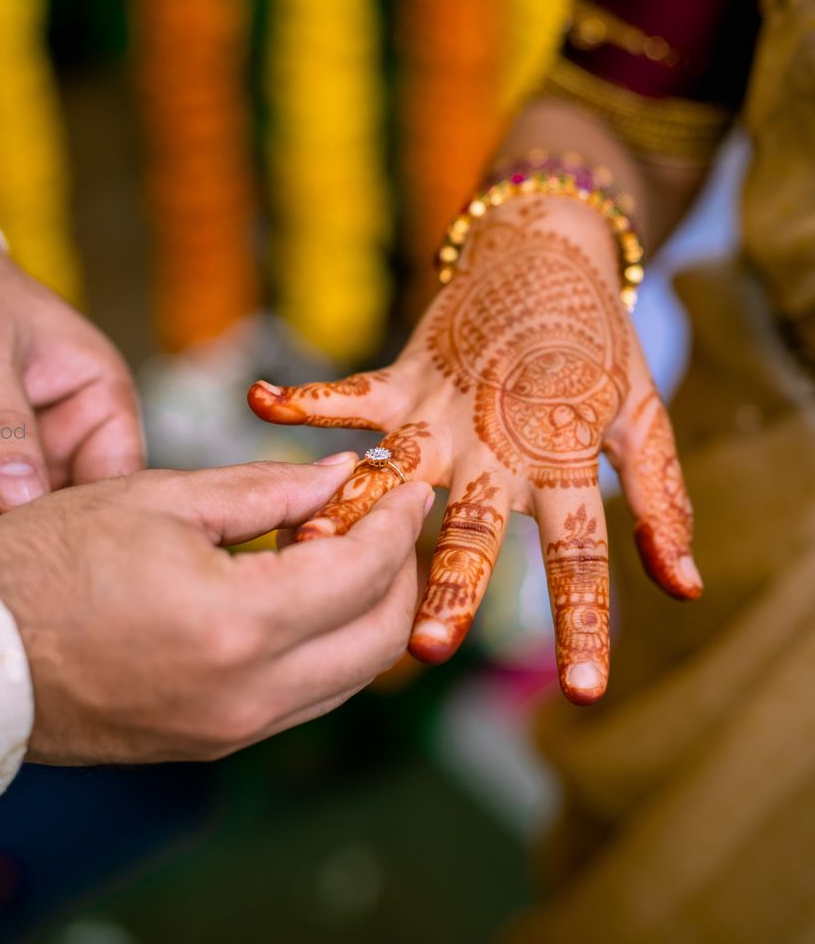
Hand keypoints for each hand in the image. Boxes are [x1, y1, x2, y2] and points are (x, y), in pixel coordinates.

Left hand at [0, 227, 143, 534]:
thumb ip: (3, 424)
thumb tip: (23, 497)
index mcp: (95, 397)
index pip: (116, 471)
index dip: (99, 514)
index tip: (62, 545)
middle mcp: (60, 437)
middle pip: (66, 513)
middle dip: (33, 544)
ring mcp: (8, 463)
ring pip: (12, 531)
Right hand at [0, 456, 433, 762]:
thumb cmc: (41, 562)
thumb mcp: (157, 499)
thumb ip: (265, 490)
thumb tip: (341, 476)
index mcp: (238, 625)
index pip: (364, 571)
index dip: (397, 518)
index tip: (409, 481)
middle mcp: (248, 695)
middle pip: (378, 640)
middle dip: (399, 570)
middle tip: (384, 515)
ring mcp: (230, 733)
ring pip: (347, 678)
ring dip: (365, 613)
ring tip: (338, 547)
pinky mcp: (210, 745)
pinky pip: (301, 699)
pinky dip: (322, 646)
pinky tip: (294, 593)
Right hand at [248, 196, 701, 704]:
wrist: (547, 250)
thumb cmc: (596, 345)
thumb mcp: (643, 417)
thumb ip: (662, 501)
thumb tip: (684, 589)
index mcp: (562, 459)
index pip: (578, 552)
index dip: (582, 622)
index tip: (580, 693)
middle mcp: (498, 443)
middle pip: (473, 527)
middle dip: (450, 586)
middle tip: (428, 648)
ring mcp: (443, 411)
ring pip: (394, 473)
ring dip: (353, 511)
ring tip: (309, 550)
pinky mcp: (403, 379)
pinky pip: (350, 393)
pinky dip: (306, 398)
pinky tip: (259, 403)